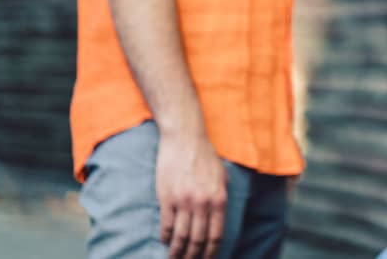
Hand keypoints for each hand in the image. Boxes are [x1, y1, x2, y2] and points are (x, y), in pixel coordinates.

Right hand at [156, 130, 227, 258]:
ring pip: (180, 237)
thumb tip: (218, 219)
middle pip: (198, 241)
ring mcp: (184, 202)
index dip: (211, 253)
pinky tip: (164, 241)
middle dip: (192, 257)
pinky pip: (166, 225)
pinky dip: (165, 237)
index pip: (216, 236)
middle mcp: (202, 203)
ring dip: (176, 252)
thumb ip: (220, 197)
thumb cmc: (205, 156)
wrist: (184, 139)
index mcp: (219, 199)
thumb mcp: (222, 176)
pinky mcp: (167, 198)